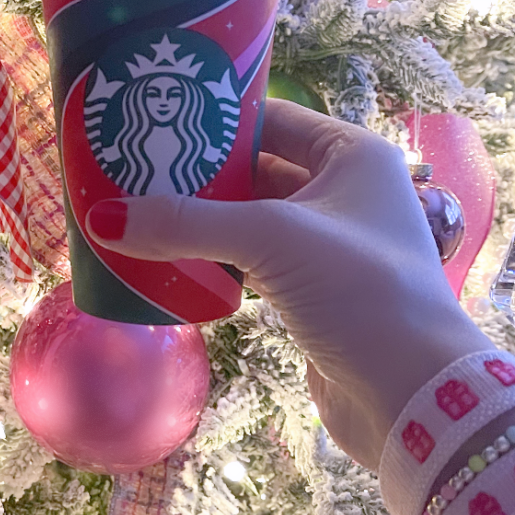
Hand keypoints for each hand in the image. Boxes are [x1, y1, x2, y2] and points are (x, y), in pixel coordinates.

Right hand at [86, 99, 491, 470]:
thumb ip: (187, 224)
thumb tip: (100, 218)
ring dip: (202, 218)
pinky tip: (170, 260)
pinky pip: (252, 259)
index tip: (158, 119)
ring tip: (137, 210)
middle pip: (256, 168)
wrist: (414, 396)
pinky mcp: (312, 289)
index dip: (217, 118)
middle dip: (200, 173)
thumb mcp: (271, 240)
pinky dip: (214, 258)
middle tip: (134, 169)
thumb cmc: (360, 291)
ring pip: (250, 218)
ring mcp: (328, 244)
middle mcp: (343, 191)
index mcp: (352, 155)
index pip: (273, 118)